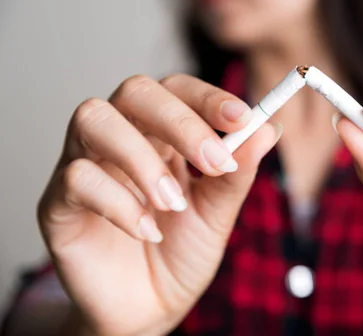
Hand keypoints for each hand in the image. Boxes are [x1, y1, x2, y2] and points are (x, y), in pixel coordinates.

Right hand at [38, 74, 280, 335]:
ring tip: (173, 204)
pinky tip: (147, 231)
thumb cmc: (183, 252)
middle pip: (135, 91)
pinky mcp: (58, 201)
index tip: (240, 118)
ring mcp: (85, 164)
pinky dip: (119, 203)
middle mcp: (122, 138)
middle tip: (213, 163)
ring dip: (143, 159)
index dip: (207, 97)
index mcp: (162, 135)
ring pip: (94, 119)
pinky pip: (77, 177)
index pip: (178, 90)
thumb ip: (238, 172)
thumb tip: (268, 128)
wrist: (150, 308)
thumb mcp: (218, 212)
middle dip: (179, 122)